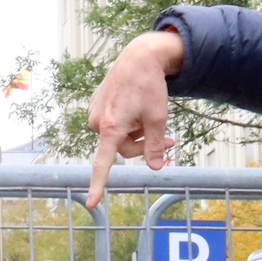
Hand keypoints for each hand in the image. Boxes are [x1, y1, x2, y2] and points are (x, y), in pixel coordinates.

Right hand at [86, 29, 186, 206]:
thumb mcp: (158, 118)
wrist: (138, 57)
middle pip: (123, 149)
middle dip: (145, 145)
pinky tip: (136, 106)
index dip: (98, 185)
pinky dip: (129, 122)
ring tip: (147, 113)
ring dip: (137, 132)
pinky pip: (114, 125)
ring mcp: (95, 114)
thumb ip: (155, 146)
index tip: (91, 204)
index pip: (103, 163)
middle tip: (170, 138)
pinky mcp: (96, 107)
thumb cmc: (149, 86)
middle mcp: (97, 123)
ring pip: (120, 138)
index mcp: (111, 127)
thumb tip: (156, 168)